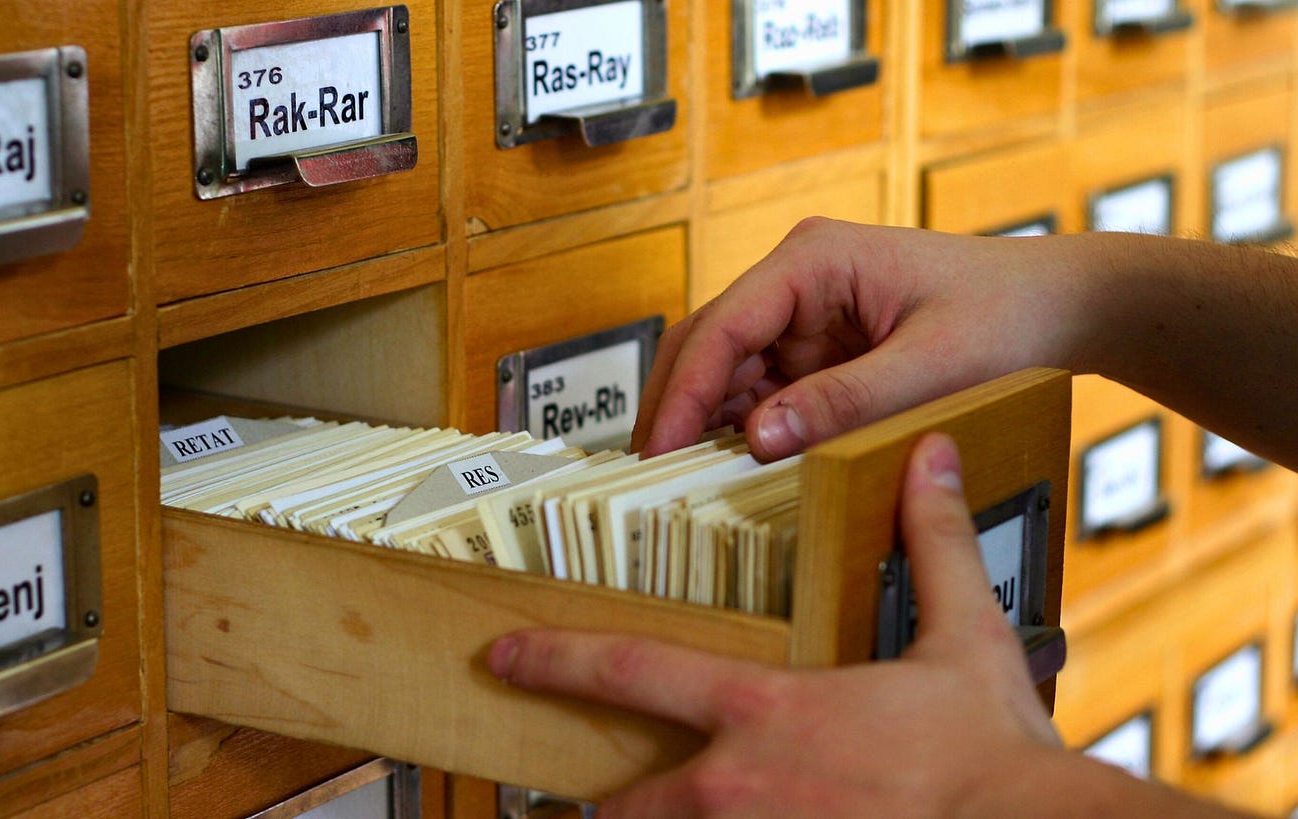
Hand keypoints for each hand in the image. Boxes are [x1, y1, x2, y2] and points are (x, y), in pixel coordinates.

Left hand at [488, 434, 1063, 817]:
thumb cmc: (996, 760)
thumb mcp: (965, 637)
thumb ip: (933, 545)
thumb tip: (927, 462)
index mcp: (768, 711)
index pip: (630, 671)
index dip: (555, 659)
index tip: (503, 655)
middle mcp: (739, 786)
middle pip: (623, 797)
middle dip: (595, 799)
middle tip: (571, 795)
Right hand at [631, 219, 1086, 459]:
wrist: (1060, 307)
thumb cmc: (1009, 314)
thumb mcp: (934, 365)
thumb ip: (846, 402)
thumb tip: (757, 438)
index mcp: (813, 259)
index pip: (722, 326)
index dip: (681, 392)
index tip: (657, 452)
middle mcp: (796, 281)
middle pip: (707, 347)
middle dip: (676, 410)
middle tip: (650, 481)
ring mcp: (804, 317)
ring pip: (726, 374)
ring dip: (707, 426)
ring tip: (683, 486)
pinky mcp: (818, 352)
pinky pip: (763, 394)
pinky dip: (746, 432)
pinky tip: (734, 473)